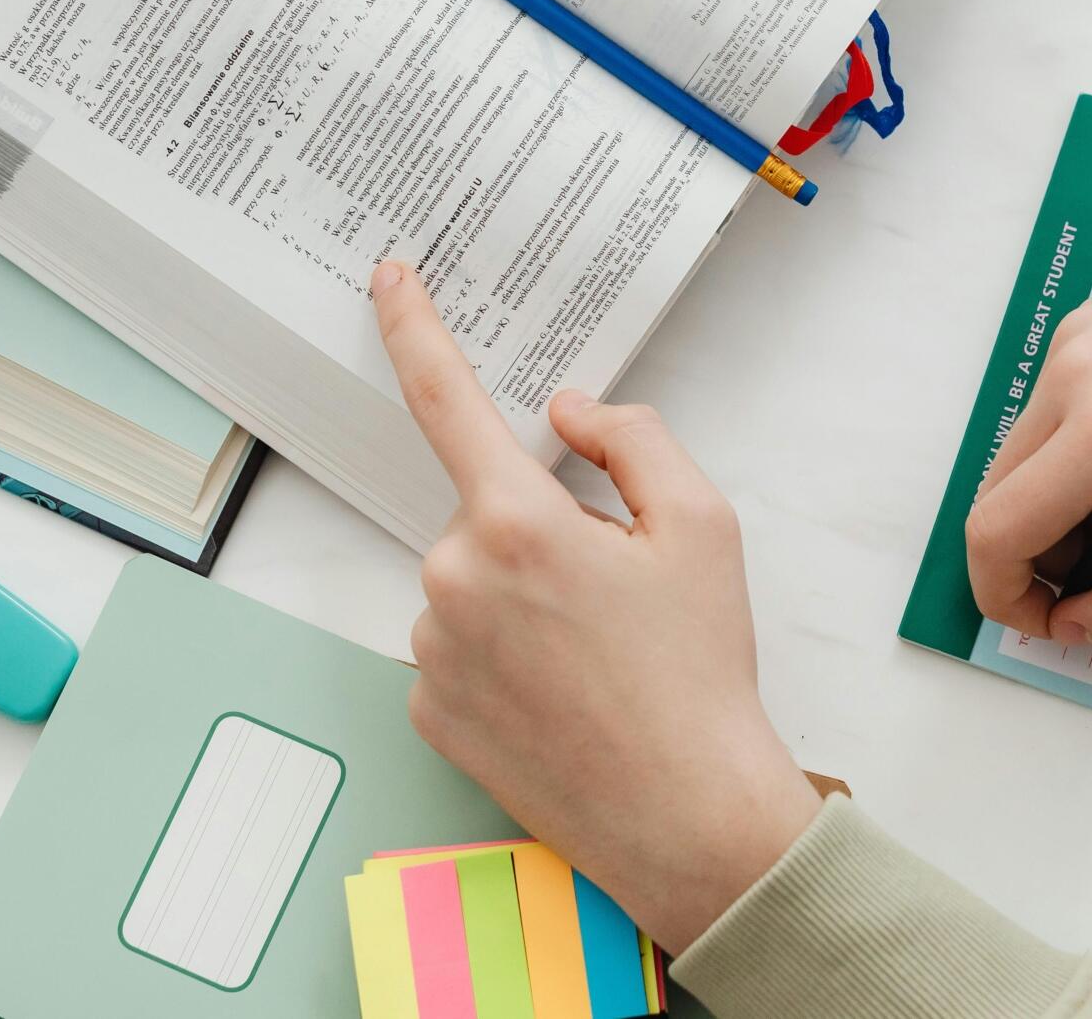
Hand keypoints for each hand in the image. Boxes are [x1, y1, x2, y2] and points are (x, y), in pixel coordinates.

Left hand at [371, 261, 820, 949]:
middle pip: (486, 511)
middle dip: (542, 528)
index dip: (412, 326)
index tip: (389, 277)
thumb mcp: (702, 524)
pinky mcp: (426, 710)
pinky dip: (501, 652)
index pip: (445, 397)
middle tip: (617, 592)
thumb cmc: (701, 669)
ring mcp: (431, 650)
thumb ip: (631, 437)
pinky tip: (561, 691)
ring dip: (520, 594)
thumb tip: (567, 411)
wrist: (687, 814)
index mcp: (517, 522)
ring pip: (469, 581)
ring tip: (597, 655)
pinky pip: (456, 646)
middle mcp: (453, 580)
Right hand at [965, 233, 1091, 664]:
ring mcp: (1080, 334)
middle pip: (1001, 492)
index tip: (1056, 622)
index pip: (998, 531)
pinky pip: (1055, 408)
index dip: (1009, 596)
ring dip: (1067, 504)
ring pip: (1025, 452)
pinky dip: (1083, 455)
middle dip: (1045, 554)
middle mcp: (1074, 368)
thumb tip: (1080, 623)